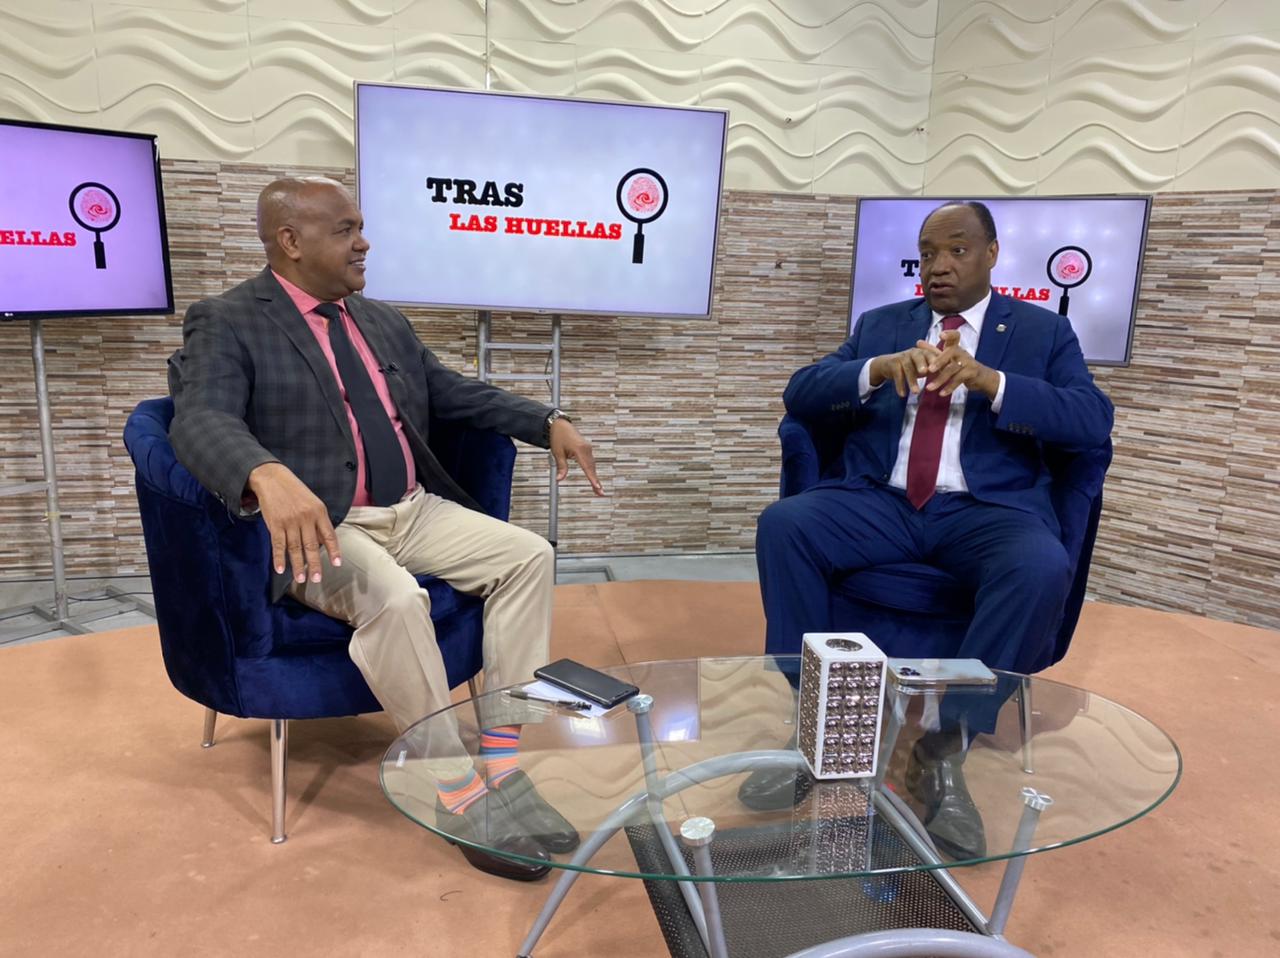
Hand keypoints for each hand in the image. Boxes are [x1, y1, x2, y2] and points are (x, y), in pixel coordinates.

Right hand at [246, 462, 341, 583]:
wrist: (272, 478)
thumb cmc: (295, 492)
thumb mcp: (313, 503)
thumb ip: (318, 523)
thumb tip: (324, 545)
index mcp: (319, 512)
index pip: (329, 535)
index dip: (334, 550)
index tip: (337, 564)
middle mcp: (306, 517)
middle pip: (311, 545)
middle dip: (314, 564)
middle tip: (317, 579)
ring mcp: (290, 521)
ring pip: (295, 548)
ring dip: (297, 565)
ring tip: (300, 579)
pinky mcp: (275, 524)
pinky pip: (278, 544)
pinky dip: (278, 558)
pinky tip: (280, 569)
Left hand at [549, 419, 603, 495]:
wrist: (560, 425)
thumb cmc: (558, 437)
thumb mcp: (557, 453)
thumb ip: (561, 467)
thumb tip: (559, 479)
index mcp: (579, 449)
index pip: (587, 467)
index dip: (592, 479)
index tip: (597, 487)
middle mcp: (586, 449)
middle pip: (592, 468)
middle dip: (596, 482)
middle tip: (600, 494)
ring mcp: (588, 448)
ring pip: (592, 465)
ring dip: (594, 477)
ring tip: (597, 489)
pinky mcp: (587, 448)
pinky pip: (591, 461)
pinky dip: (592, 470)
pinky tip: (593, 478)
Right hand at [868, 343, 942, 397]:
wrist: (887, 364)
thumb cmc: (910, 366)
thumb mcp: (923, 365)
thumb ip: (936, 368)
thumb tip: (953, 376)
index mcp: (924, 352)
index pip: (933, 355)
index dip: (938, 360)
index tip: (945, 370)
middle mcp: (913, 352)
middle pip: (919, 357)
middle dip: (922, 364)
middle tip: (926, 373)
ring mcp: (902, 357)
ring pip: (908, 368)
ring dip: (912, 381)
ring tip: (916, 392)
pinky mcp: (892, 364)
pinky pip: (897, 375)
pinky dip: (900, 385)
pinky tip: (902, 395)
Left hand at [920, 329, 999, 399]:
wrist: (980, 377)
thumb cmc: (959, 365)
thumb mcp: (946, 357)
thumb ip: (932, 351)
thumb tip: (918, 342)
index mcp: (955, 347)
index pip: (955, 336)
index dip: (949, 334)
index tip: (941, 335)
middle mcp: (961, 352)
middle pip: (951, 353)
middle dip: (939, 361)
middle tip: (929, 370)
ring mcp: (968, 362)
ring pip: (952, 369)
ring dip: (940, 379)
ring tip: (929, 388)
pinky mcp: (972, 373)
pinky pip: (959, 380)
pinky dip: (949, 387)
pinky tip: (941, 393)